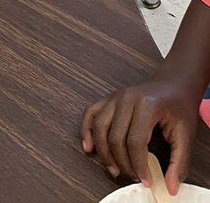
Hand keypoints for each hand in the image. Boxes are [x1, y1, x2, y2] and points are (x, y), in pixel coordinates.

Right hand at [80, 80, 199, 193]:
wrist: (173, 85)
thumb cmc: (179, 108)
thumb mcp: (186, 135)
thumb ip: (179, 163)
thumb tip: (170, 188)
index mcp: (147, 105)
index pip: (136, 141)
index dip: (139, 165)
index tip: (146, 181)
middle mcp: (127, 98)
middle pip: (115, 137)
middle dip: (122, 162)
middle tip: (133, 177)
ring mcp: (115, 97)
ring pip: (100, 127)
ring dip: (104, 153)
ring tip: (114, 170)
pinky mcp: (108, 98)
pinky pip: (91, 113)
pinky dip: (86, 131)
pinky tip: (89, 147)